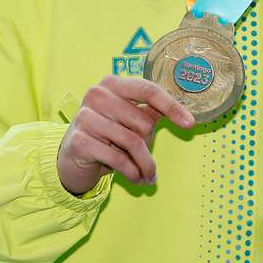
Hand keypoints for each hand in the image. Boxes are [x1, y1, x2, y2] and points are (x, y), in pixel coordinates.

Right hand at [57, 75, 193, 193]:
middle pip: (142, 121)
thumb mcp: (130, 120)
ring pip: (132, 142)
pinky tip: (134, 178)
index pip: (149, 90)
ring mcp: (85, 116)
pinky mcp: (80, 140)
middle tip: (149, 162)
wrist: (73, 157)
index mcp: (112, 83)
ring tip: (148, 177)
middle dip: (150, 146)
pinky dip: (131, 172)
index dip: (172, 107)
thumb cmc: (108, 134)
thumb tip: (185, 115)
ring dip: (145, 165)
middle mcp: (97, 94)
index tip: (190, 124)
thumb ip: (152, 112)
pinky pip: (117, 158)